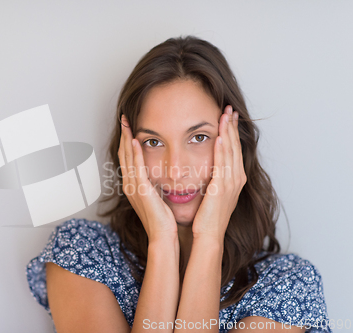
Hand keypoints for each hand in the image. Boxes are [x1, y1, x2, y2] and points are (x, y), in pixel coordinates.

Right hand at [118, 114, 177, 242]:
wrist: (163, 236)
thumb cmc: (164, 221)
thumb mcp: (157, 199)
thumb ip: (155, 186)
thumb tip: (161, 175)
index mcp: (133, 186)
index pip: (128, 159)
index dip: (127, 142)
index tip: (129, 127)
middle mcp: (129, 185)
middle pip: (124, 154)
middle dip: (124, 135)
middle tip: (124, 118)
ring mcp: (133, 187)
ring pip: (128, 158)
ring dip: (127, 139)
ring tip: (127, 123)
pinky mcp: (141, 190)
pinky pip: (137, 168)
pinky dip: (135, 153)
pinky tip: (136, 141)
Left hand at [191, 105, 246, 242]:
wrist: (208, 235)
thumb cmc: (206, 218)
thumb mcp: (211, 194)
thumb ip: (211, 180)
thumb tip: (205, 170)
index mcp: (234, 180)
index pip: (233, 150)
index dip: (231, 132)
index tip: (228, 117)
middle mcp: (236, 179)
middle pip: (235, 146)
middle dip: (232, 126)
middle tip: (229, 108)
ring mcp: (231, 183)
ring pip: (231, 151)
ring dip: (228, 132)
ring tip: (226, 115)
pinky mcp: (222, 187)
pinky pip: (223, 164)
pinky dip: (223, 149)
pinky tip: (220, 136)